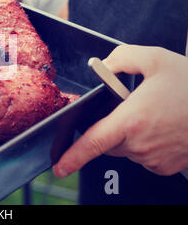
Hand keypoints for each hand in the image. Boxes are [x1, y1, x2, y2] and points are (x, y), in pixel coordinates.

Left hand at [53, 45, 187, 176]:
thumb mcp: (156, 59)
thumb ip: (123, 58)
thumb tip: (104, 66)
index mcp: (132, 120)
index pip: (93, 143)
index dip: (73, 156)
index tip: (59, 167)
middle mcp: (140, 144)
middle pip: (108, 141)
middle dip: (110, 126)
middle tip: (130, 107)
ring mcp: (154, 159)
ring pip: (125, 148)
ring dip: (128, 134)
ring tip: (151, 114)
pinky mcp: (166, 166)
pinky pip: (143, 155)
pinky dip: (143, 142)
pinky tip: (159, 126)